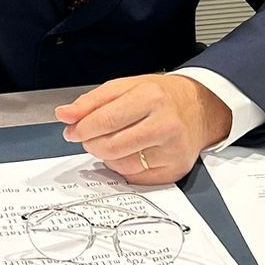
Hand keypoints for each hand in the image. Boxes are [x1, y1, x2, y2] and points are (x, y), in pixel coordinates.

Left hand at [54, 74, 231, 184]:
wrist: (199, 108)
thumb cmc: (161, 96)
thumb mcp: (126, 87)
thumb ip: (92, 101)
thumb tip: (64, 115)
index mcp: (151, 97)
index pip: (105, 120)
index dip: (82, 128)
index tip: (72, 130)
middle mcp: (165, 125)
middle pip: (110, 147)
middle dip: (91, 143)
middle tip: (90, 136)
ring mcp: (172, 151)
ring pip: (119, 165)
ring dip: (107, 156)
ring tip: (116, 140)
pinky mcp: (174, 171)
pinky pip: (133, 177)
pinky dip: (124, 167)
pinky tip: (132, 152)